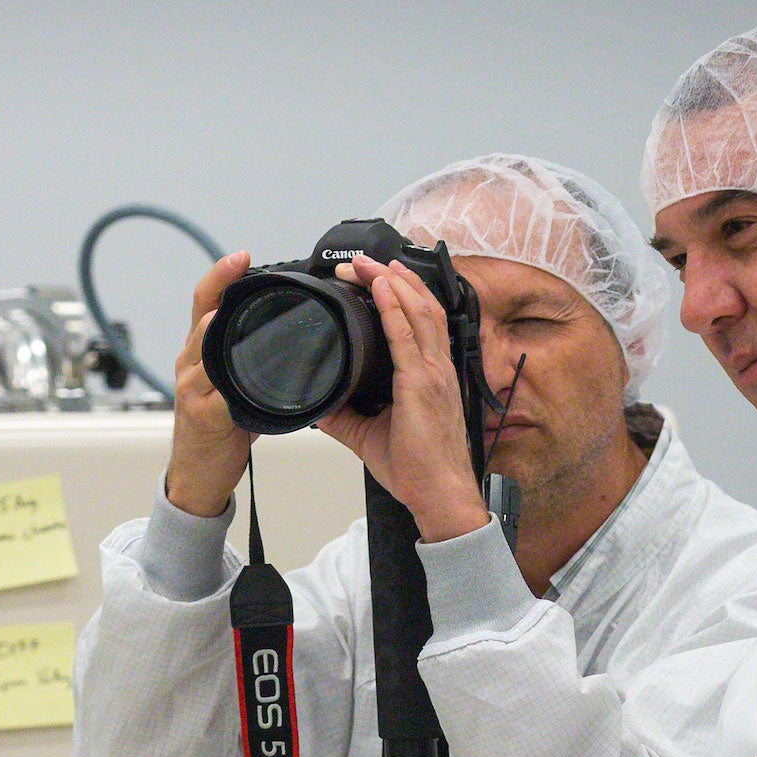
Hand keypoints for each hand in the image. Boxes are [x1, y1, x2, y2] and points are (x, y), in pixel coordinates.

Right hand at [162, 252, 259, 519]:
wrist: (198, 475)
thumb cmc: (218, 431)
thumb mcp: (233, 386)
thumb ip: (248, 360)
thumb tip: (286, 338)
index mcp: (200, 353)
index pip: (204, 304)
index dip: (220, 276)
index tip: (241, 256)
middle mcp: (191, 364)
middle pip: (202, 317)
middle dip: (220, 290)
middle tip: (243, 265)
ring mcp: (193, 389)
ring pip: (203, 349)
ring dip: (215, 328)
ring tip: (227, 309)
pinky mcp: (203, 416)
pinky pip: (215, 393)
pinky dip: (225, 380)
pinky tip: (237, 369)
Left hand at [316, 256, 488, 541]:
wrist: (439, 496)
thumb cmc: (418, 470)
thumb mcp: (370, 435)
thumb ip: (344, 415)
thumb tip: (317, 401)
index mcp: (430, 375)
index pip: (418, 320)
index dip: (399, 291)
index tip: (373, 276)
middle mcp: (437, 367)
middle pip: (419, 304)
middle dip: (391, 275)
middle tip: (361, 259)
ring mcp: (433, 374)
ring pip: (418, 310)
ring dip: (391, 281)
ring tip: (366, 262)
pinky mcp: (423, 386)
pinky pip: (407, 337)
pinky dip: (394, 308)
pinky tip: (380, 288)